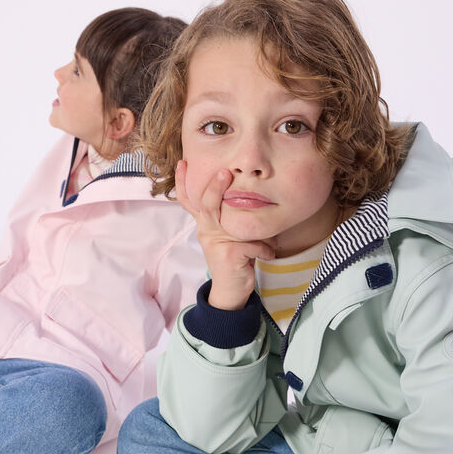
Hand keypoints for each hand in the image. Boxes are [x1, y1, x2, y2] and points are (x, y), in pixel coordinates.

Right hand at [175, 161, 274, 310]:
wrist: (231, 291)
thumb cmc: (234, 259)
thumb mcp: (228, 236)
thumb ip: (230, 219)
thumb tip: (248, 195)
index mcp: (205, 225)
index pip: (189, 201)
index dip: (183, 182)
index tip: (183, 162)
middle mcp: (206, 231)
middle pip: (206, 205)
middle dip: (215, 187)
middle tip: (224, 172)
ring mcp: (216, 244)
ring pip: (233, 224)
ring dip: (252, 225)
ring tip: (269, 235)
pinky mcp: (229, 255)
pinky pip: (253, 244)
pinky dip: (265, 249)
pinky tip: (269, 255)